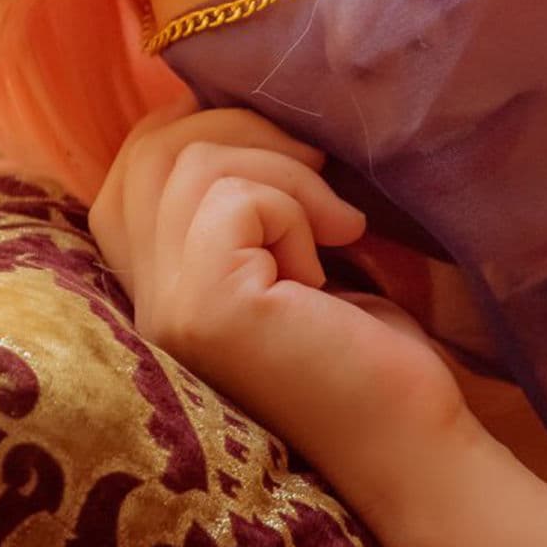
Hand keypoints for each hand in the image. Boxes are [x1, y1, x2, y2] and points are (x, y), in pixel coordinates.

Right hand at [88, 103, 482, 509]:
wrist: (414, 443)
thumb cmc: (367, 348)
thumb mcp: (291, 251)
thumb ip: (242, 196)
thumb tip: (236, 103)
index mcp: (153, 287)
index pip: (132, 162)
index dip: (204, 127)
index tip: (285, 153)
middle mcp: (141, 303)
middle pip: (154, 149)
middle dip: (248, 130)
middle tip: (321, 172)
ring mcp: (167, 311)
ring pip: (194, 164)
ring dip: (287, 173)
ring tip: (337, 227)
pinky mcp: (206, 310)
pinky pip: (233, 199)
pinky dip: (298, 207)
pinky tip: (334, 255)